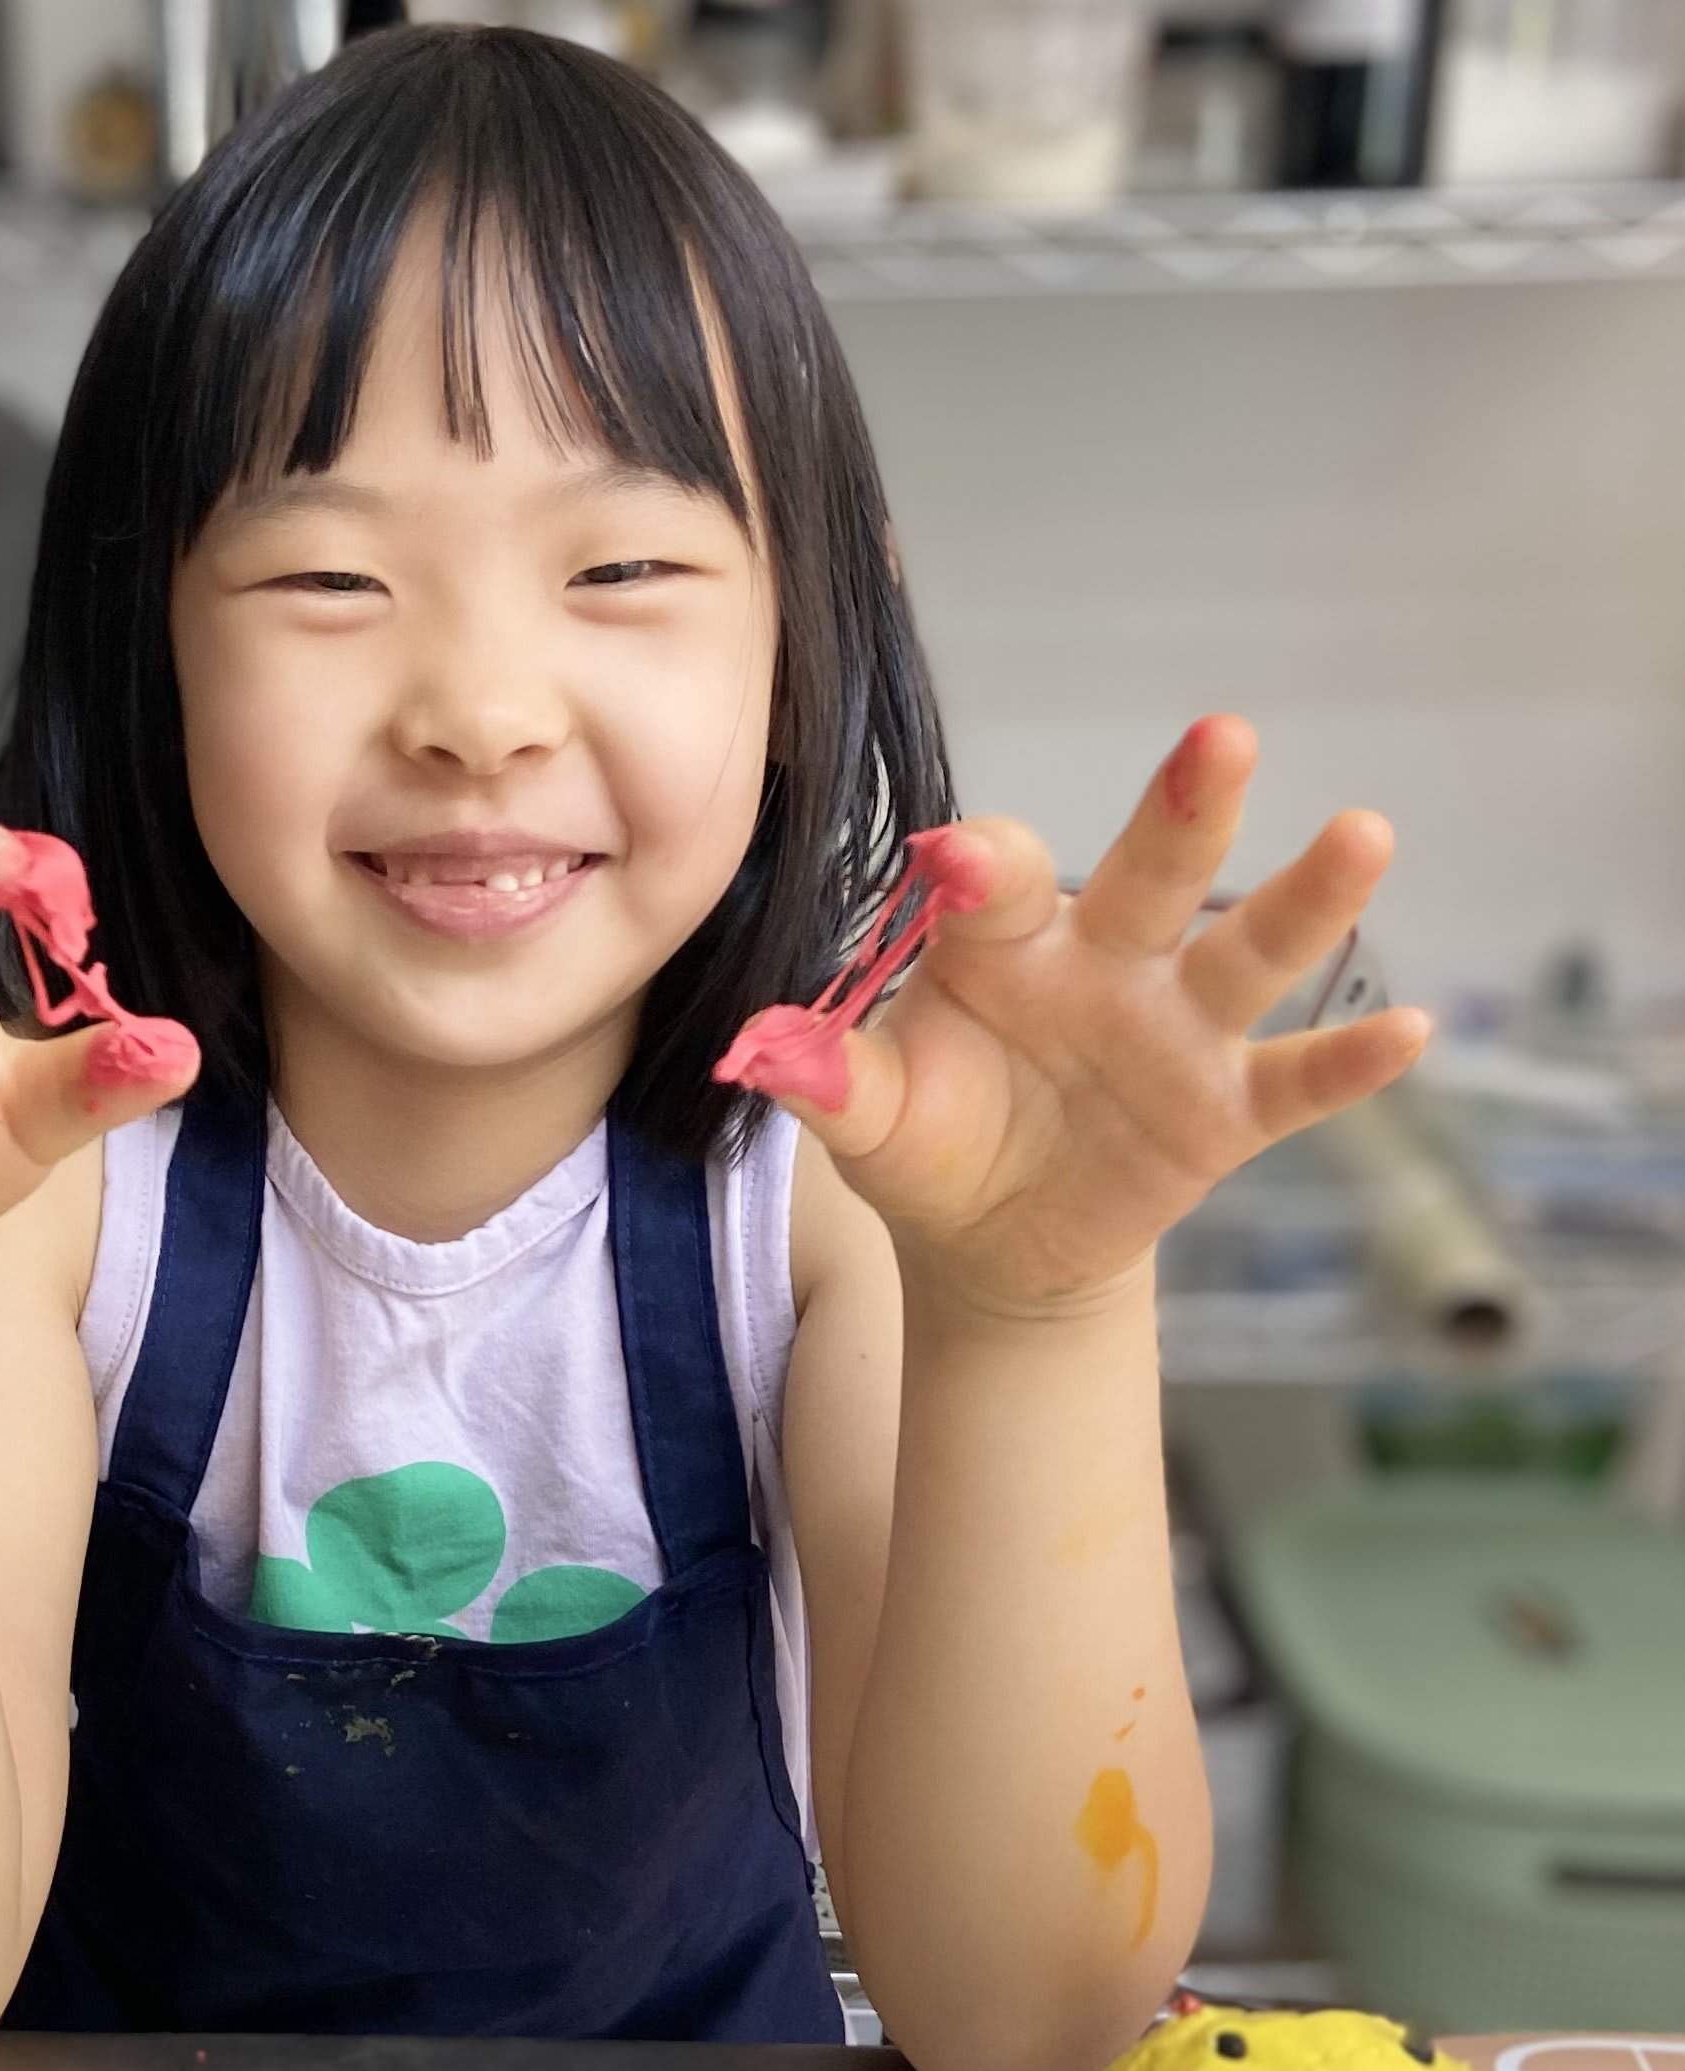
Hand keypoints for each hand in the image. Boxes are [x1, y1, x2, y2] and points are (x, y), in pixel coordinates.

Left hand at [759, 716, 1428, 1316]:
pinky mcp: (1227, 1109)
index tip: (961, 858)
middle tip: (1223, 735)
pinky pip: (1295, 1081)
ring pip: (1248, 951)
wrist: (993, 1241)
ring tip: (1363, 832)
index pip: (1002, 883)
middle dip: (1183, 809)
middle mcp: (1106, 962)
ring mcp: (1176, 1029)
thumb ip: (825, 1077)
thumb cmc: (930, 1143)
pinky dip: (1350, 1062)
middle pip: (1151, 875)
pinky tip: (1411, 1030)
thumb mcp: (870, 1118)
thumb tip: (755, 1049)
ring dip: (1305, 897)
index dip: (985, 866)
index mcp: (1004, 945)